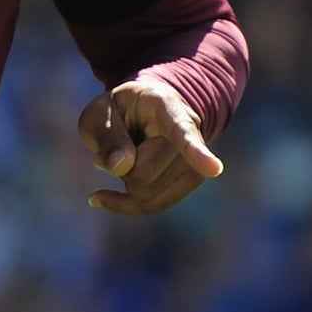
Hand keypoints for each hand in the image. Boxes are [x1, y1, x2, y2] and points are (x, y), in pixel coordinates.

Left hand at [76, 77, 223, 216]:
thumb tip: (122, 168)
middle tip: (115, 145)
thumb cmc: (117, 111)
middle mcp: (190, 129)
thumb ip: (106, 135)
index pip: (181, 130)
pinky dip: (124, 205)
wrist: (141, 113)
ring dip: (125, 182)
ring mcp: (195, 158)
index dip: (195, 151)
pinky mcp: (191, 180)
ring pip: (148, 195)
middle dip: (119, 168)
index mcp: (163, 105)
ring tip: (124, 156)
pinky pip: (153, 206)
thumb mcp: (97, 114)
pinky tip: (100, 197)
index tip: (214, 169)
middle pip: (144, 173)